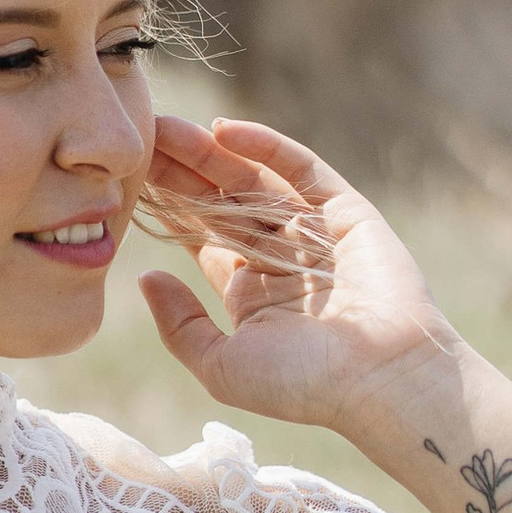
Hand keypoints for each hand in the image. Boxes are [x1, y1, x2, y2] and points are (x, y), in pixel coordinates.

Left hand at [135, 115, 454, 432]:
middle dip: (180, 172)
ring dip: (210, 154)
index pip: (200, 235)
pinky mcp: (346, 211)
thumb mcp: (222, 367)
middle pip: (220, 201)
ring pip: (252, 180)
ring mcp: (313, 230)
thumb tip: (145, 277)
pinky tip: (222, 131)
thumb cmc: (304, 385)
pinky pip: (301, 169)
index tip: (128, 179)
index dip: (166, 207)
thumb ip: (180, 325)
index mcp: (249, 290)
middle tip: (141, 138)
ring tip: (167, 127)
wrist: (383, 379)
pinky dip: (265, 146)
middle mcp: (279, 255)